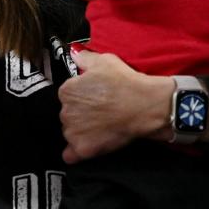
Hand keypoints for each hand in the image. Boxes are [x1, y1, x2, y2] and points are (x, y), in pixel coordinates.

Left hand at [58, 50, 173, 163]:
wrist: (144, 105)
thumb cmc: (124, 81)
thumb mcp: (104, 61)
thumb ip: (84, 57)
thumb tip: (73, 53)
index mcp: (67, 90)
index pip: (68, 95)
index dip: (82, 96)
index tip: (95, 97)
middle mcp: (65, 112)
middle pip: (68, 114)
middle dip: (80, 113)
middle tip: (101, 111)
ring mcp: (73, 133)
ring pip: (71, 133)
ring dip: (80, 131)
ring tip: (101, 126)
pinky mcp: (83, 149)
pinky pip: (72, 154)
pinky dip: (77, 151)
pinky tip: (89, 145)